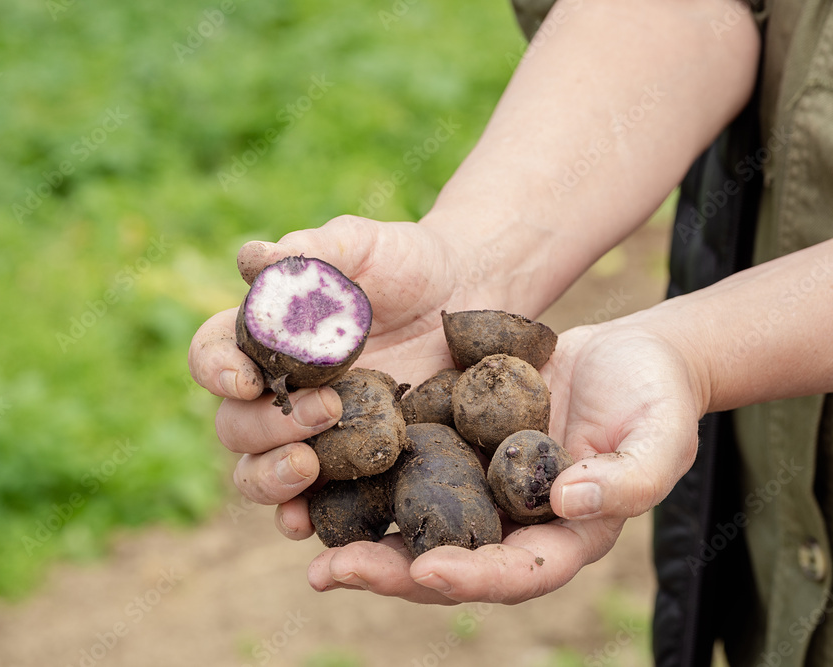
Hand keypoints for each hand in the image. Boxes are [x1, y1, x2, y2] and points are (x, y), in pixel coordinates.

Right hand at [189, 215, 500, 537]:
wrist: (468, 297)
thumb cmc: (406, 263)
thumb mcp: (363, 246)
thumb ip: (313, 252)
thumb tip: (253, 259)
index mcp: (263, 339)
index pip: (213, 357)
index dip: (215, 370)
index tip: (242, 377)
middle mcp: (276, 392)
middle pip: (234, 425)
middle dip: (266, 425)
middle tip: (324, 408)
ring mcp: (310, 436)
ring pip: (257, 473)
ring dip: (271, 477)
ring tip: (308, 466)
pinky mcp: (348, 468)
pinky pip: (310, 506)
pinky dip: (299, 518)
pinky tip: (308, 522)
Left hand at [306, 320, 703, 603]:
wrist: (624, 356)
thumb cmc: (653, 397)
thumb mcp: (659, 434)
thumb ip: (628, 476)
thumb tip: (568, 502)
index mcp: (560, 537)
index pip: (514, 573)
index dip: (471, 579)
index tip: (427, 572)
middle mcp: (508, 523)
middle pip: (446, 562)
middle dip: (389, 571)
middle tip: (333, 571)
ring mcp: (474, 489)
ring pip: (410, 522)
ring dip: (357, 533)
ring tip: (300, 531)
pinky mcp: (449, 448)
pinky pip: (402, 470)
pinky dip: (360, 476)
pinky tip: (314, 470)